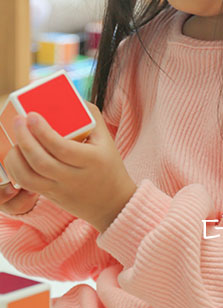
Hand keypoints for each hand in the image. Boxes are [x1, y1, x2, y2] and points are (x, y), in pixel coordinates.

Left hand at [2, 102, 136, 231]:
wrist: (113, 204)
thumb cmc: (108, 166)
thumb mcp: (106, 139)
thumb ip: (89, 115)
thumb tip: (68, 95)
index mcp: (91, 161)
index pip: (62, 148)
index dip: (43, 131)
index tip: (32, 115)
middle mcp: (75, 178)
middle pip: (41, 162)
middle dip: (24, 139)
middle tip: (19, 121)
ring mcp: (61, 190)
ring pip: (29, 177)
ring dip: (16, 157)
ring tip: (17, 139)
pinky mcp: (52, 196)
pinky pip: (27, 186)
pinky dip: (16, 169)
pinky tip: (17, 155)